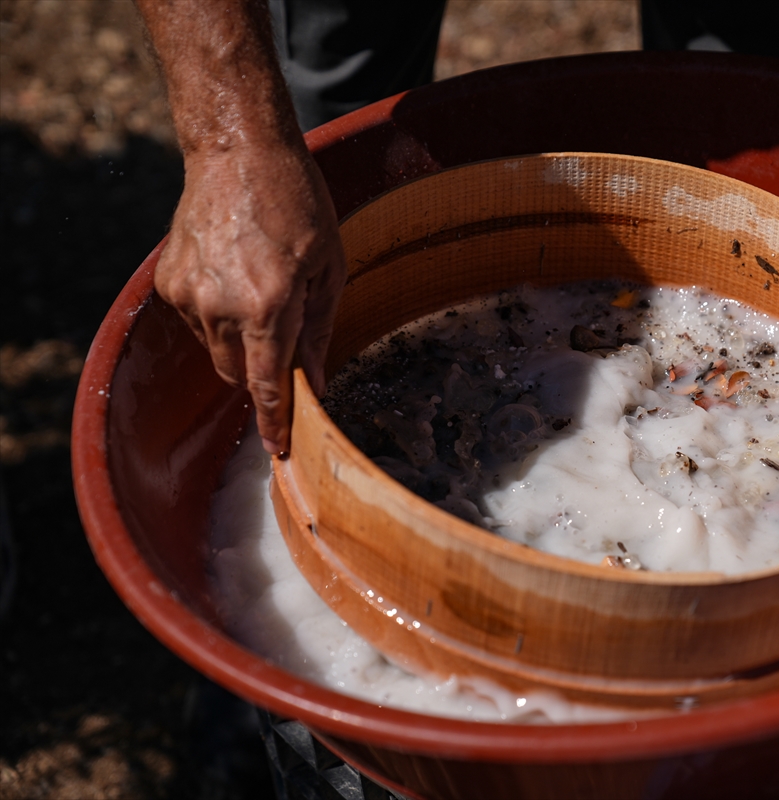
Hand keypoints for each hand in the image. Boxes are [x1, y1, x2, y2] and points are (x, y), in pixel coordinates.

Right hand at [154, 142, 345, 453]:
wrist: (238, 153)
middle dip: (262, 375)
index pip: (268, 385)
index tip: (279, 451)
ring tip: (261, 292)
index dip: (274, 423)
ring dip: (240, 344)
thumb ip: (318, 331)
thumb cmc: (298, 204)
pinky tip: (236, 277)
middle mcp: (221, 307)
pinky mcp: (168, 283)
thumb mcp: (330, 268)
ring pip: (216, 352)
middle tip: (284, 343)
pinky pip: (196, 323)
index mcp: (268, 305)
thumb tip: (314, 383)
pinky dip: (217, 317)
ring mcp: (188, 295)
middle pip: (238, 375)